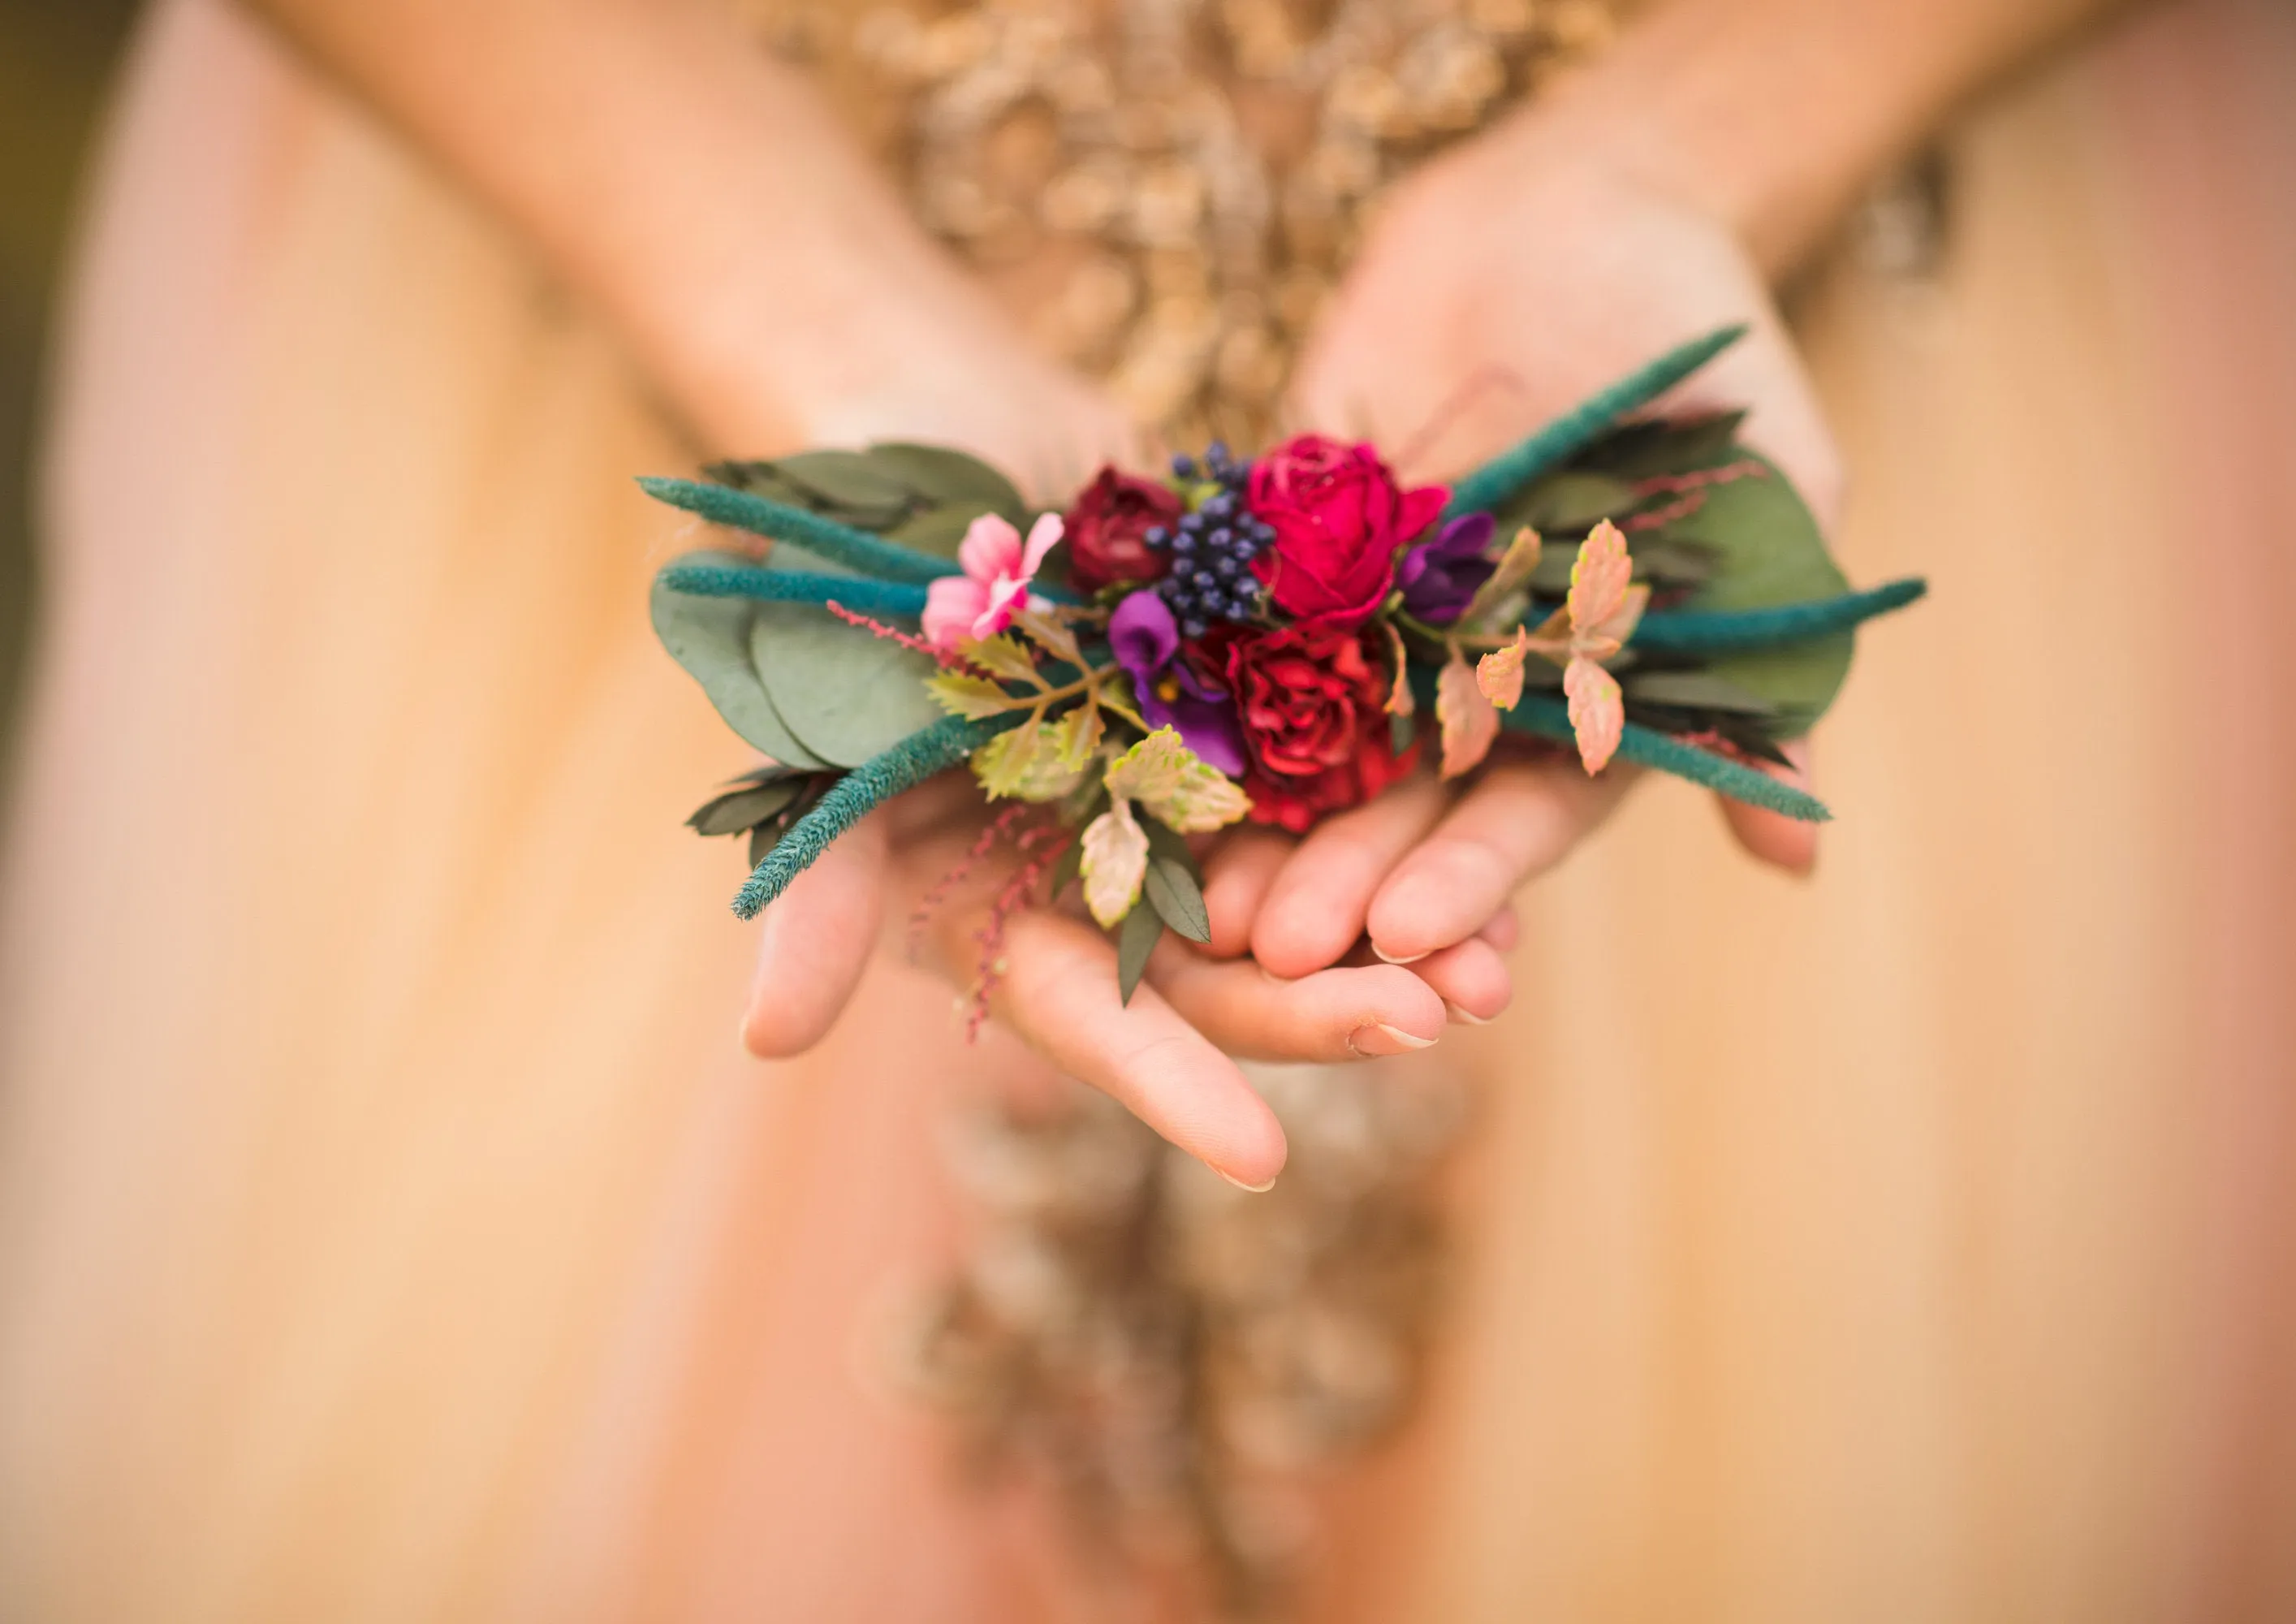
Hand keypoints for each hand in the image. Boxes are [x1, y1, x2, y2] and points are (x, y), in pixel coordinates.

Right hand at [728, 321, 1518, 1189]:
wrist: (933, 415)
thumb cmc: (841, 563)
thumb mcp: (820, 716)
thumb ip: (814, 880)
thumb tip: (766, 1043)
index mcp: (994, 907)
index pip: (1086, 1015)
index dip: (1169, 1085)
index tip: (1265, 1162)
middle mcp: (1100, 880)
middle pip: (1224, 973)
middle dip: (1328, 1006)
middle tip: (1441, 1016)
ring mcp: (1185, 803)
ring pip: (1305, 901)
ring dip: (1400, 939)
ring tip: (1499, 963)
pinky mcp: (1254, 722)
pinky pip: (1344, 793)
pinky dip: (1416, 829)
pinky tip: (1502, 855)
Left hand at [1254, 92, 1848, 977]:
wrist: (1570, 211)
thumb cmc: (1700, 348)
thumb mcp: (1766, 498)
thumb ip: (1759, 664)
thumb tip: (1795, 850)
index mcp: (1586, 696)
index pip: (1532, 809)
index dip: (1473, 877)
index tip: (1409, 936)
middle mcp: (1473, 686)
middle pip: (1404, 804)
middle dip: (1342, 880)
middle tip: (1271, 949)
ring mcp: (1374, 626)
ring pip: (1307, 745)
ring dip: (1255, 827)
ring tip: (1193, 898)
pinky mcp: (1287, 560)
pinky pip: (1231, 632)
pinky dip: (1191, 694)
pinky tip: (1134, 755)